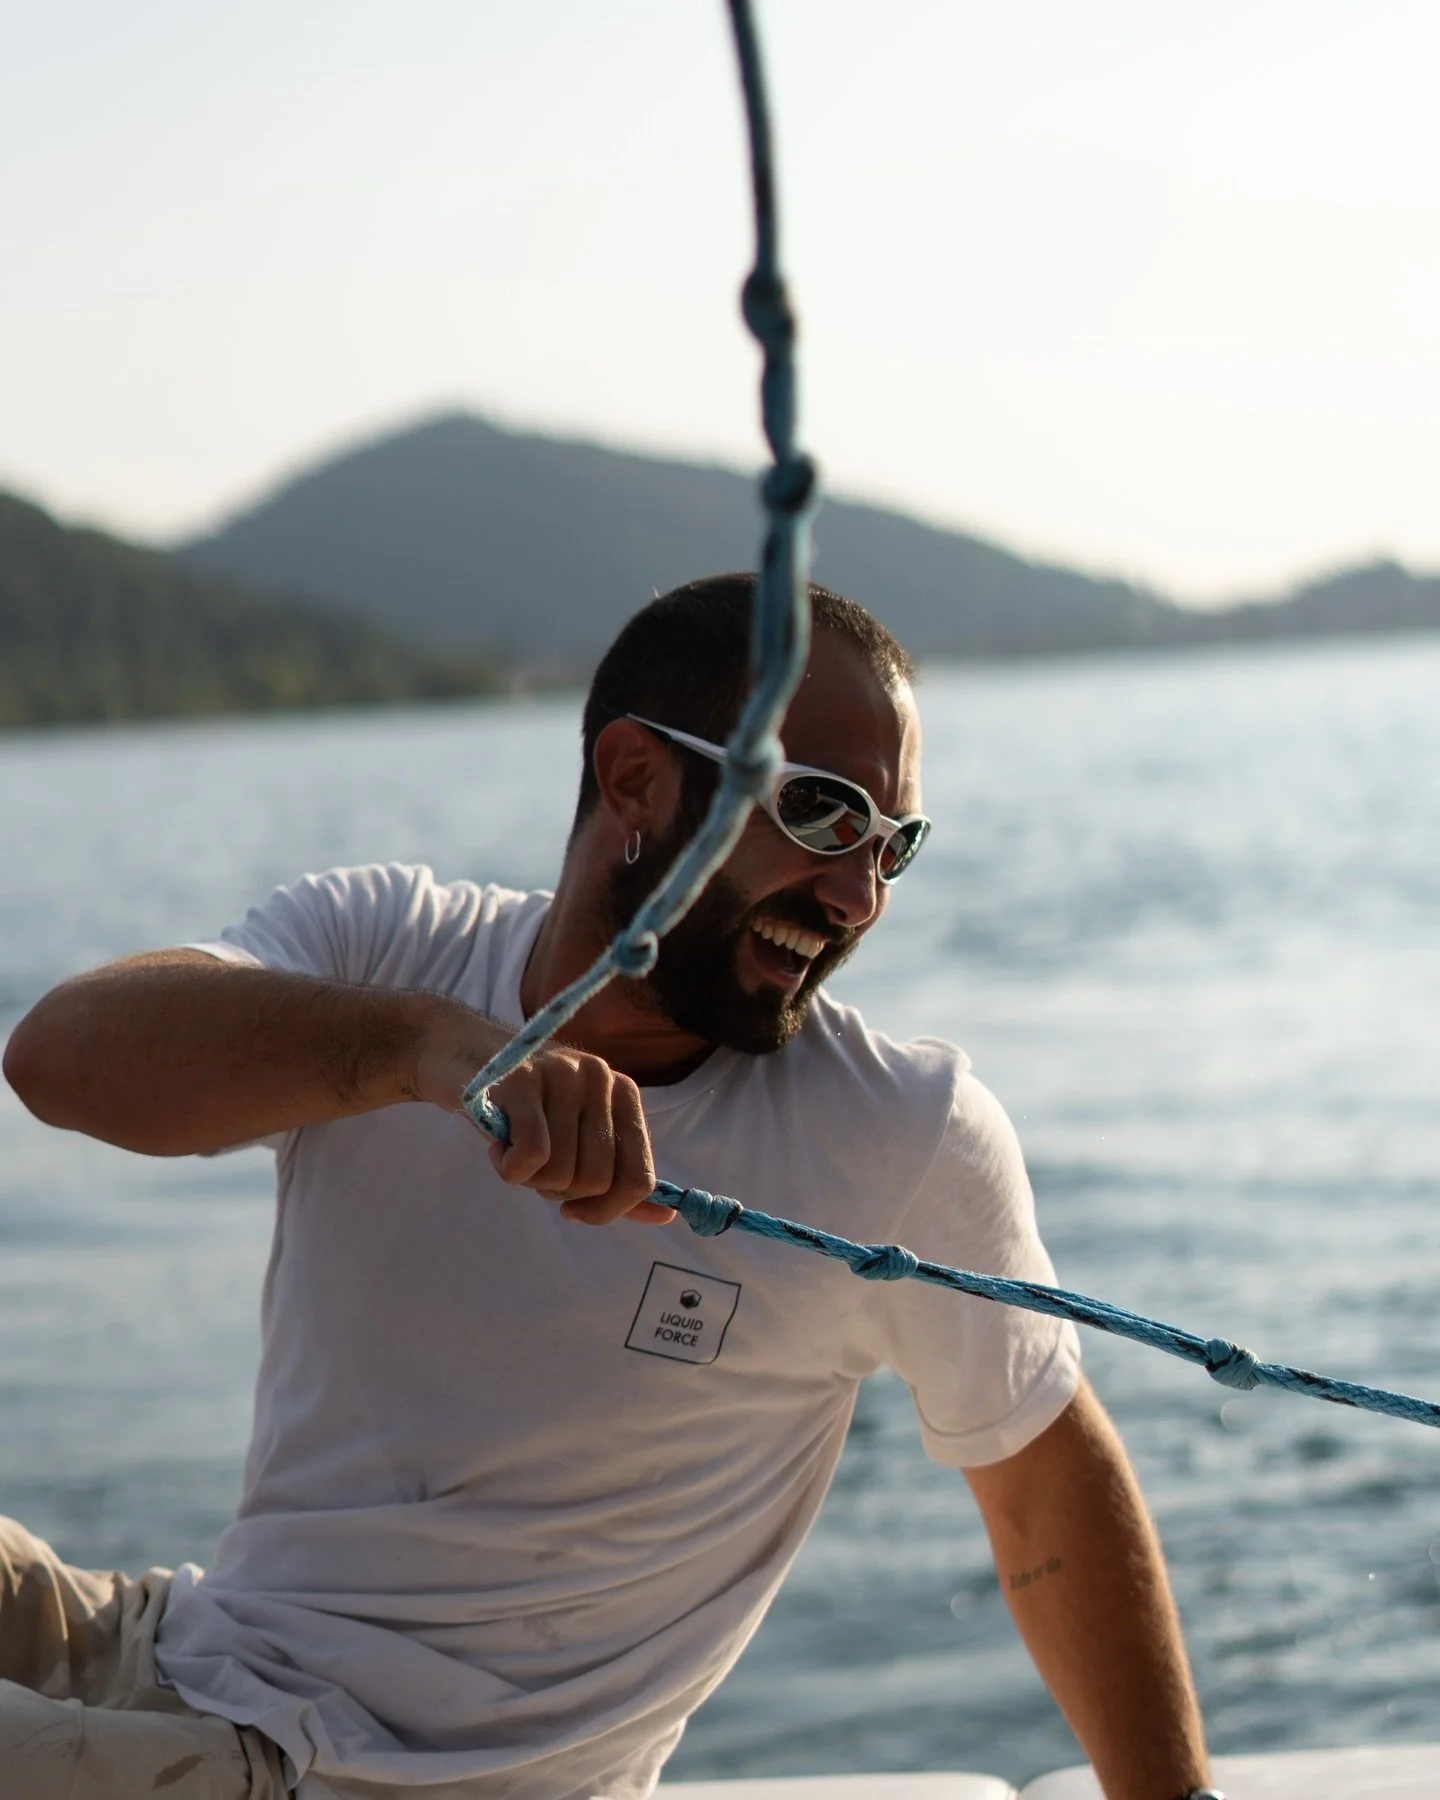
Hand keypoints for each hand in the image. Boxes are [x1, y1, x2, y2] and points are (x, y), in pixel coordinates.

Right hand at [415, 1003, 669, 1225]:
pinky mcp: (521, 1080)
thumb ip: (617, 1177)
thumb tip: (666, 1217)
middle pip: (596, 1180)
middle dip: (559, 1192)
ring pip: (561, 1172)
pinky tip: (497, 1149)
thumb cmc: (521, 1106)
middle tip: (532, 1167)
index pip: (638, 1176)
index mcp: (623, 1093)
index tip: (574, 1210)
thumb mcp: (574, 1137)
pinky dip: (509, 1169)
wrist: (457, 1052)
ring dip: (528, 1178)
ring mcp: (562, 1073)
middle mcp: (600, 1077)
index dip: (607, 1210)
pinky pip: (531, 1156)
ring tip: (512, 1148)